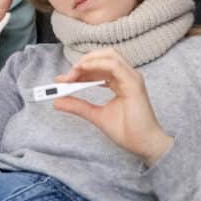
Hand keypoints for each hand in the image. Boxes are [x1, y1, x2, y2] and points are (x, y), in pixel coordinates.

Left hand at [52, 48, 174, 164]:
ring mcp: (132, 77)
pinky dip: (97, 65)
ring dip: (88, 62)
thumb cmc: (127, 131)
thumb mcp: (96, 115)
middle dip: (82, 63)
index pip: (98, 68)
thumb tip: (57, 101)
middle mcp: (127, 76)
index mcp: (120, 82)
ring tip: (73, 73)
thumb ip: (78, 106)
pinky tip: (83, 70)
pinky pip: (114, 66)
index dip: (79, 70)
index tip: (62, 80)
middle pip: (103, 57)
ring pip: (109, 56)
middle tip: (66, 77)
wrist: (143, 144)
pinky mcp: (134, 83)